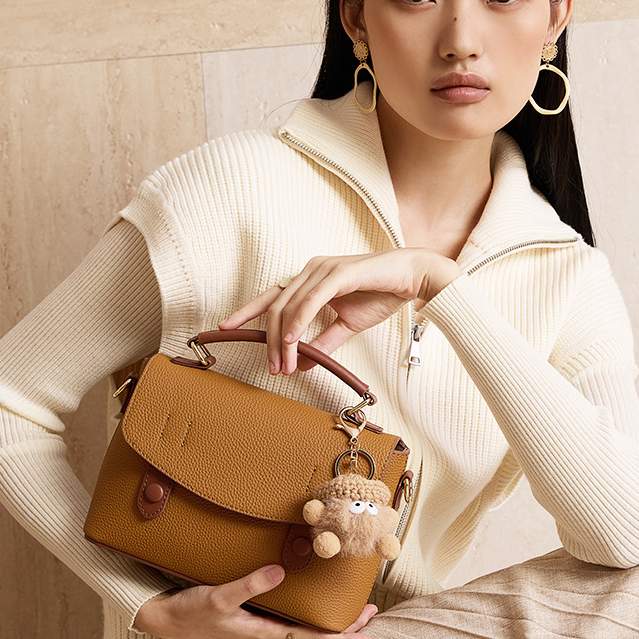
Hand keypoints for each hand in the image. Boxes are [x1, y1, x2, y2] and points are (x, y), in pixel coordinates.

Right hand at [133, 565, 376, 638]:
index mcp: (265, 632)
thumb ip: (250, 583)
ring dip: (330, 618)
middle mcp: (268, 631)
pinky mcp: (254, 615)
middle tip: (371, 611)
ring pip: (305, 625)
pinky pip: (290, 617)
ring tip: (353, 607)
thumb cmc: (192, 611)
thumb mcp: (220, 595)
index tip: (367, 638)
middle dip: (345, 625)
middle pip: (316, 634)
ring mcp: (262, 624)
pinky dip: (309, 610)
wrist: (166, 618)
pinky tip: (314, 600)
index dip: (342, 638)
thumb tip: (282, 570)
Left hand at [218, 248, 460, 373]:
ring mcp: (322, 269)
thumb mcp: (346, 326)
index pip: (272, 296)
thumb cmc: (381, 295)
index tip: (227, 328)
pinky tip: (293, 341)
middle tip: (273, 369)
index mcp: (310, 279)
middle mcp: (311, 270)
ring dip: (284, 340)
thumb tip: (304, 363)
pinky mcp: (337, 273)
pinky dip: (299, 322)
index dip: (247, 312)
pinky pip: (310, 300)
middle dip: (270, 341)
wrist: (412, 278)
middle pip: (276, 307)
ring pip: (290, 307)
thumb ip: (323, 343)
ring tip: (284, 365)